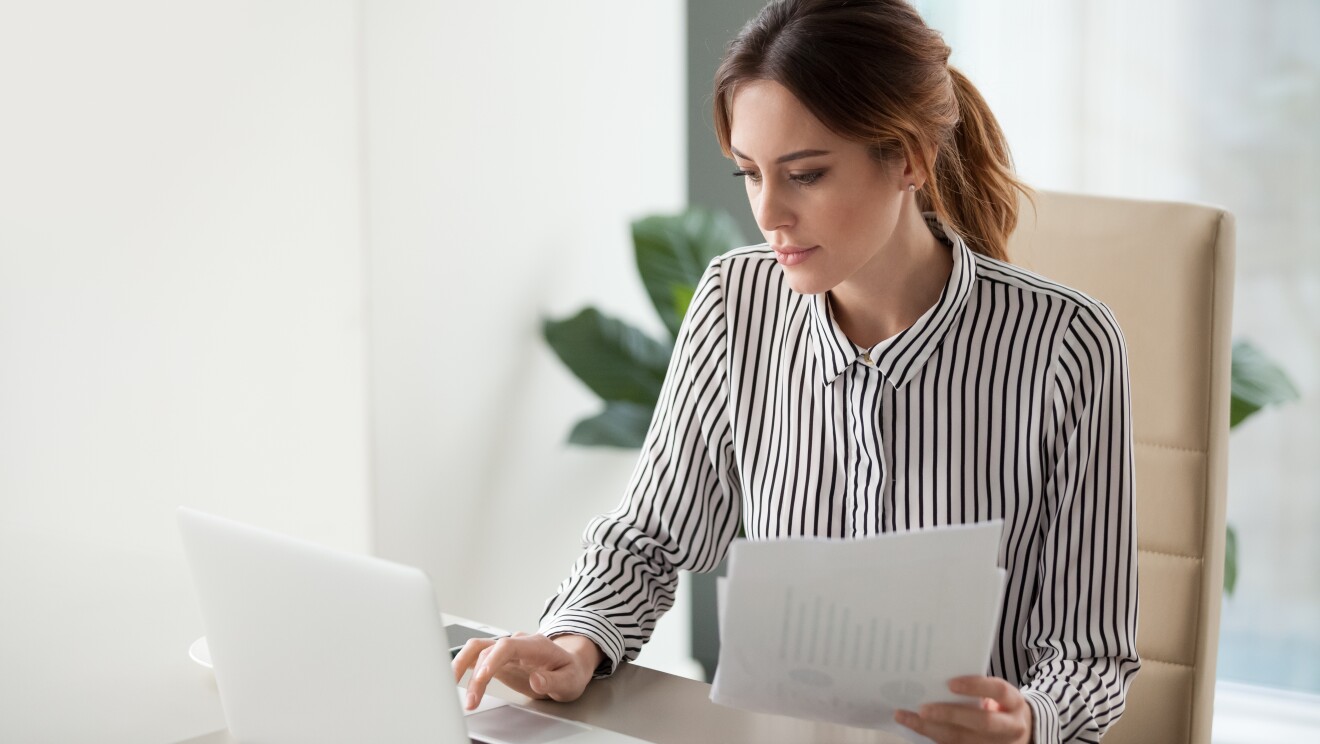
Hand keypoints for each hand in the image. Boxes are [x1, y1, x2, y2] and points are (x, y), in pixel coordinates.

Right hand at [452, 632, 601, 710]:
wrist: (569, 664)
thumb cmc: (569, 671)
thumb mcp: (570, 680)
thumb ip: (554, 680)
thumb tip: (536, 679)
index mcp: (535, 645)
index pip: (508, 645)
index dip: (493, 659)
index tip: (483, 677)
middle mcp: (517, 643)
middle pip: (487, 649)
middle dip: (474, 674)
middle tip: (470, 699)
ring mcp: (505, 650)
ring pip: (476, 649)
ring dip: (461, 667)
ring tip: (451, 688)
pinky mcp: (498, 659)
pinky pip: (475, 657)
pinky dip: (462, 667)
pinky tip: (453, 679)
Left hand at [894, 676, 1032, 743]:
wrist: (1020, 731)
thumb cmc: (1000, 704)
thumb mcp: (998, 694)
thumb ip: (977, 685)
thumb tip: (938, 671)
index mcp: (1015, 703)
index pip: (999, 691)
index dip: (976, 686)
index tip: (950, 683)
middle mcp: (1011, 727)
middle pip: (982, 722)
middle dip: (950, 714)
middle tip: (923, 708)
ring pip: (963, 740)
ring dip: (931, 729)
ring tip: (906, 716)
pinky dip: (932, 737)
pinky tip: (914, 726)